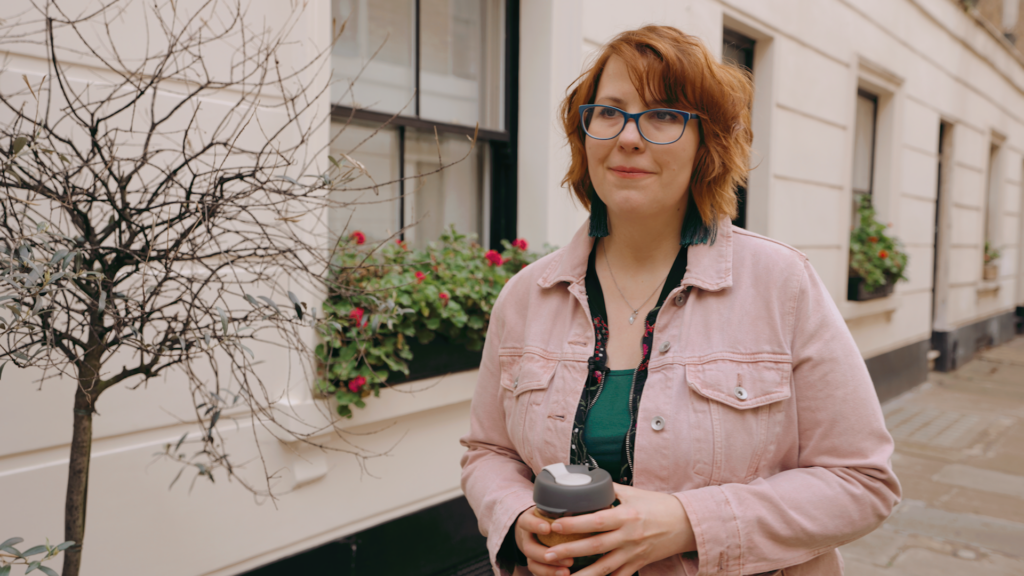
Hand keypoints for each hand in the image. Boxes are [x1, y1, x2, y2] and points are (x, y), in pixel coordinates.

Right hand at [515, 507, 575, 575]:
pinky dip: (549, 574)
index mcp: (528, 520)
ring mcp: (529, 551)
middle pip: (530, 548)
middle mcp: (526, 537)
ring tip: (567, 572)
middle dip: (546, 554)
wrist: (534, 526)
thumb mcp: (550, 509)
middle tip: (567, 559)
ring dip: (549, 569)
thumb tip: (589, 505)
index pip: (527, 522)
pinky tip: (564, 575)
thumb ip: (564, 510)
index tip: (548, 528)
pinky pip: (537, 571)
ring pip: (533, 563)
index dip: (535, 525)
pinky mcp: (534, 562)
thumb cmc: (549, 515)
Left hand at [540, 484, 695, 575]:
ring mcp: (633, 553)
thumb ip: (610, 489)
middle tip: (548, 554)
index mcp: (626, 515)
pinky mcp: (638, 565)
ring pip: (604, 568)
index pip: (596, 521)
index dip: (574, 524)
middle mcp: (628, 536)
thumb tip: (588, 482)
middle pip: (594, 546)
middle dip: (569, 551)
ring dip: (582, 574)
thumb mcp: (634, 493)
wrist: (685, 524)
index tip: (555, 524)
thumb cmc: (659, 505)